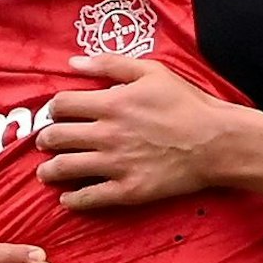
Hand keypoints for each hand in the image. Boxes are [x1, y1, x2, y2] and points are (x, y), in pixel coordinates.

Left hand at [34, 54, 239, 210]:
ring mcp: (116, 164)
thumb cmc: (186, 104)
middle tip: (46, 143)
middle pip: (56, 138)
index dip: (53, 109)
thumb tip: (74, 62)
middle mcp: (107, 134)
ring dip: (49, 171)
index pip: (61, 105)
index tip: (55, 114)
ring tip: (47, 172)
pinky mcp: (128, 190)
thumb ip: (110, 64)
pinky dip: (72, 200)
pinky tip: (68, 198)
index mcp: (111, 103)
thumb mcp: (152, 72)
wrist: (217, 142)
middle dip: (45, 140)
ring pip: (65, 169)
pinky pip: (89, 198)